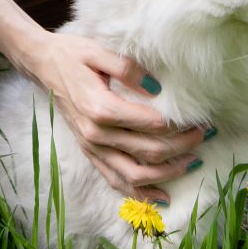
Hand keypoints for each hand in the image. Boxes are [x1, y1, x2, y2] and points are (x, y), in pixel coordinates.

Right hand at [20, 31, 205, 204]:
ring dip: (166, 174)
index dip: (179, 127)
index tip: (201, 121)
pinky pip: (115, 180)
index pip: (151, 126)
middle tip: (204, 136)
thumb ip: (128, 70)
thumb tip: (157, 89)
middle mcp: (96, 134)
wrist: (43, 65)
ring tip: (192, 163)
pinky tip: (161, 197)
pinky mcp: (89, 152)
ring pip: (134, 175)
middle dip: (182, 148)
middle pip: (148, 152)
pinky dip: (139, 193)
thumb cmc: (72, 55)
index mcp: (101, 108)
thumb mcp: (99, 51)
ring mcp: (92, 147)